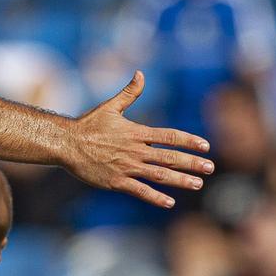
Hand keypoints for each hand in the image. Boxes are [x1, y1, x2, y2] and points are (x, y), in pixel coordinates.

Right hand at [64, 74, 214, 207]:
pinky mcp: (115, 182)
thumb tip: (141, 73)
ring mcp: (126, 167)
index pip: (170, 136)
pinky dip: (155, 197)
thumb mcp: (110, 106)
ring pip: (159, 175)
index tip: (205, 146)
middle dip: (192, 163)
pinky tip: (169, 202)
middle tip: (210, 168)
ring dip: (180, 180)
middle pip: (170, 157)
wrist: (66, 144)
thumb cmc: (87, 125)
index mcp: (137, 133)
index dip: (189, 141)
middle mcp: (135, 151)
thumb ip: (129, 93)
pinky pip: (140, 191)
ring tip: (198, 184)